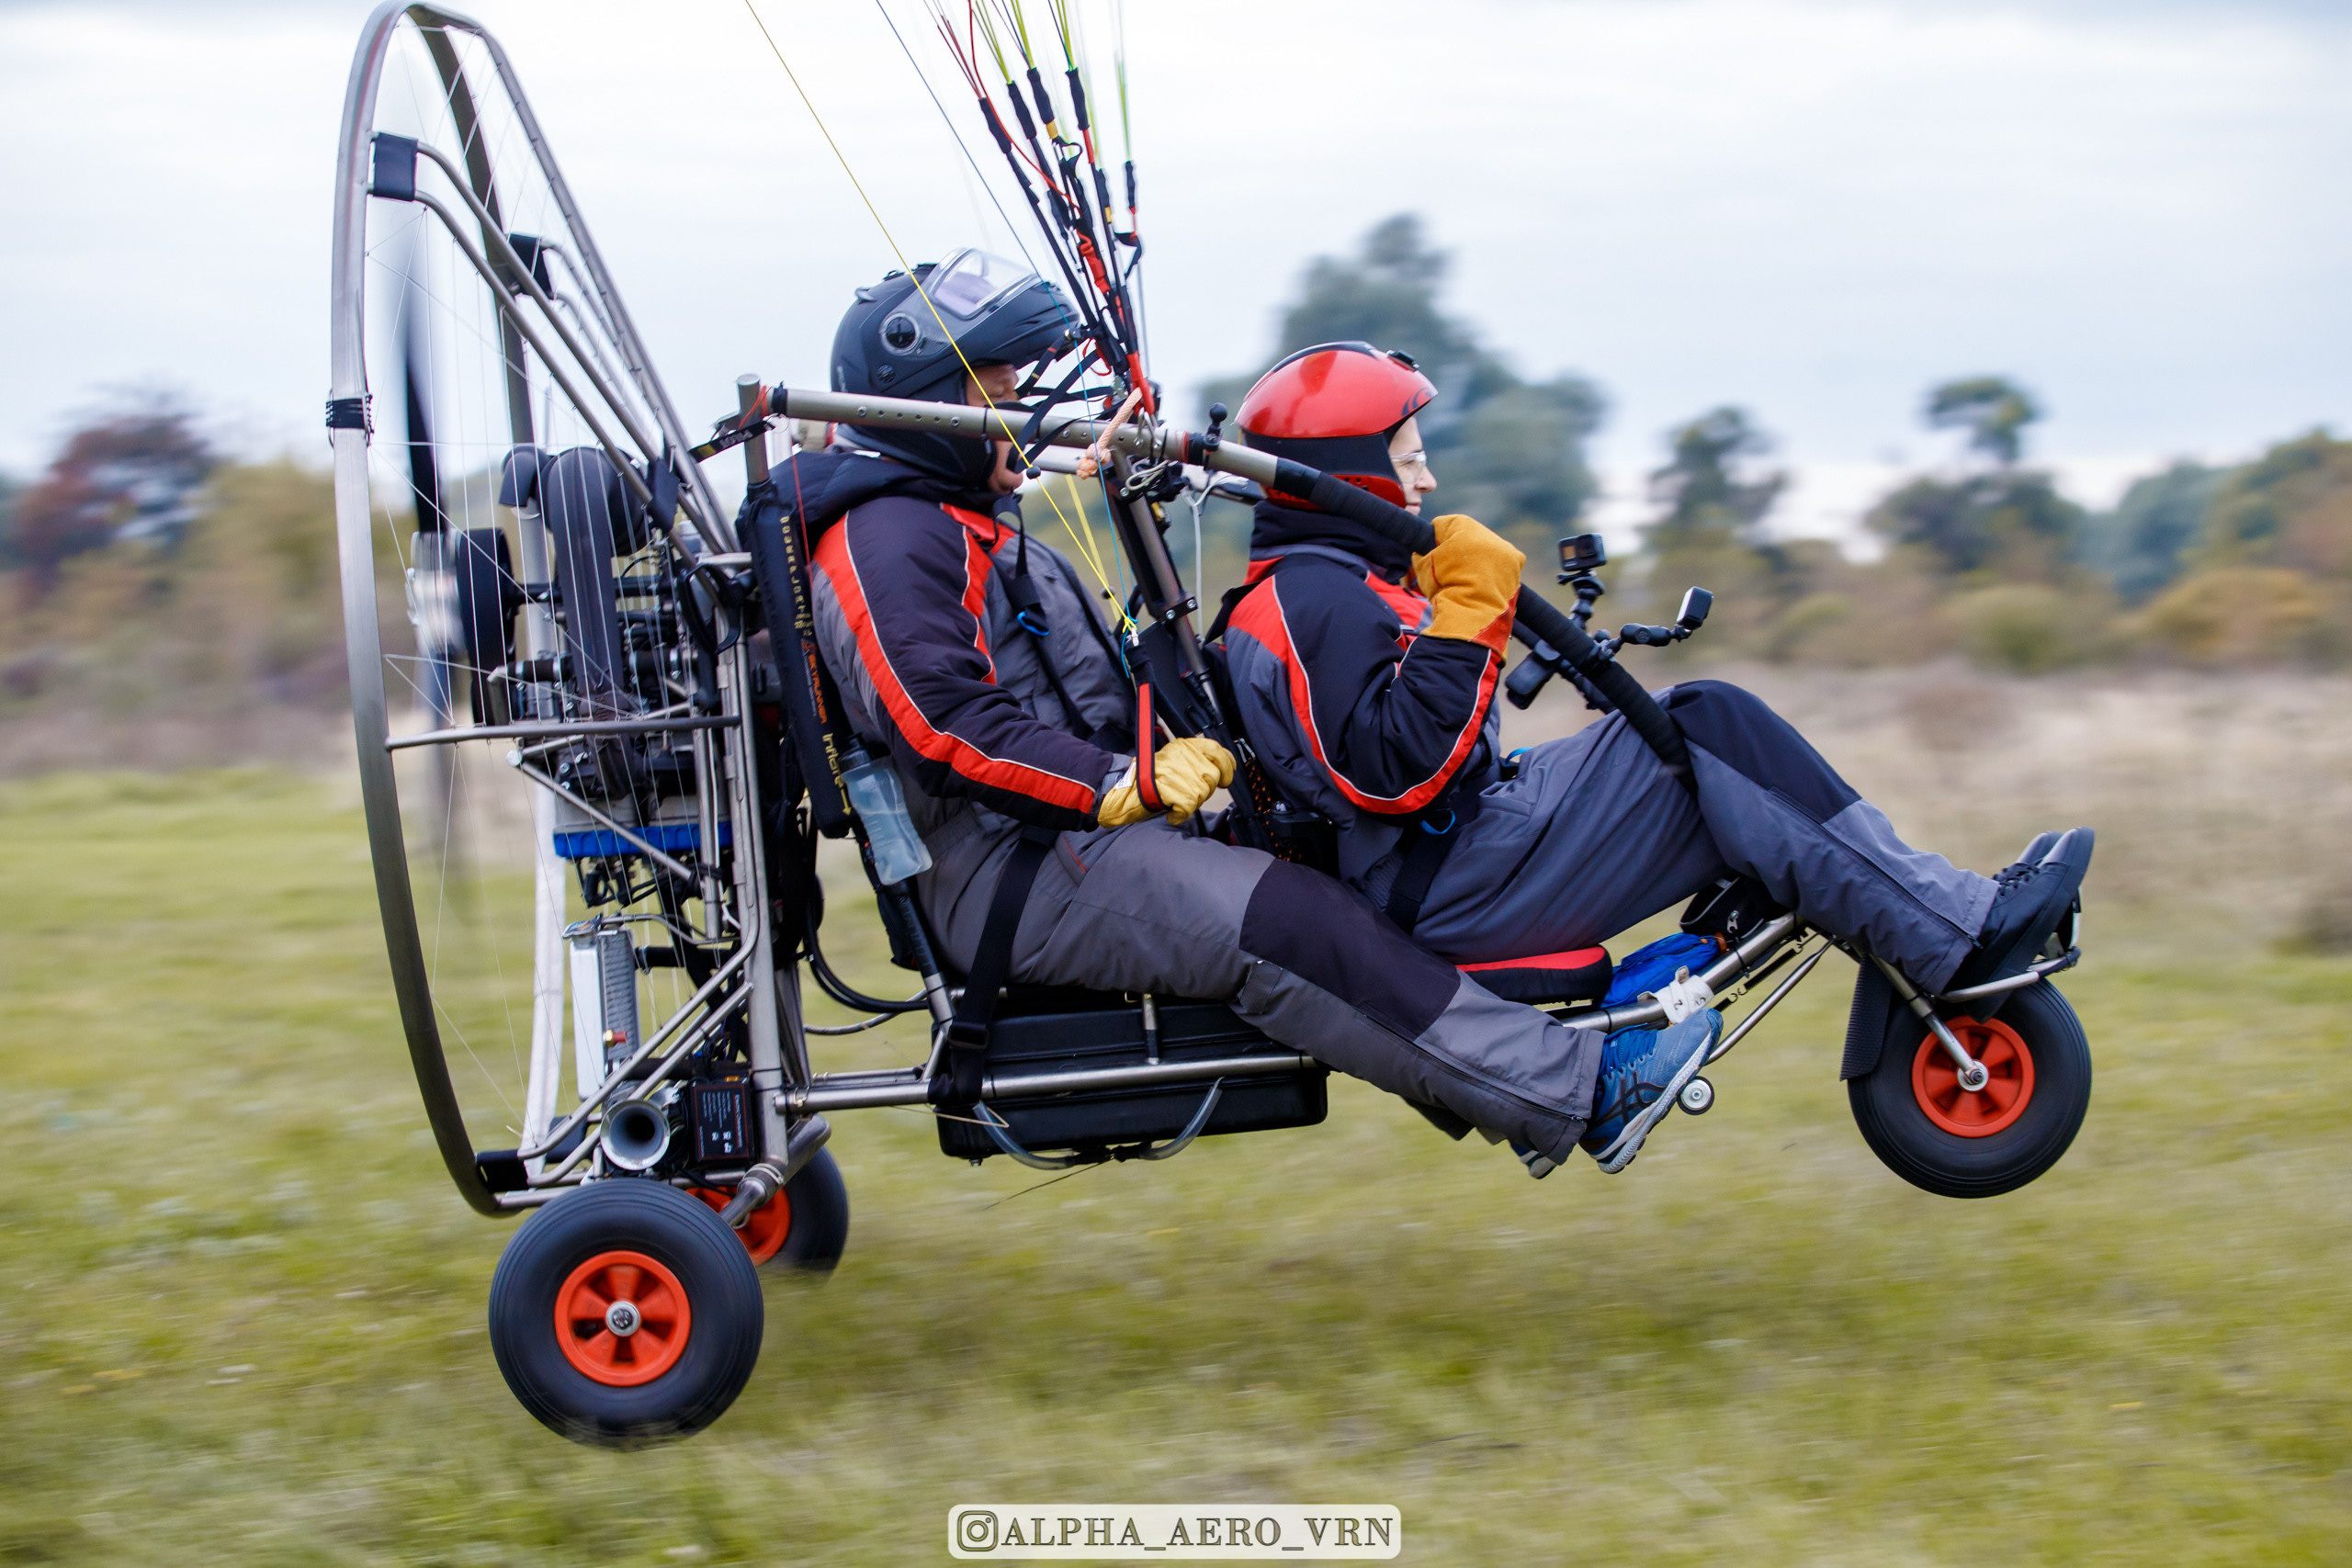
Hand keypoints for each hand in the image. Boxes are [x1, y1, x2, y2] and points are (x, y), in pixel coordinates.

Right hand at [1097, 737, 1236, 827]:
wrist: (1126, 789)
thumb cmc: (1151, 777)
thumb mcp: (1175, 758)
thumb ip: (1198, 758)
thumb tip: (1225, 766)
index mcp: (1185, 745)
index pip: (1218, 751)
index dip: (1227, 766)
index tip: (1226, 778)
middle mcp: (1184, 756)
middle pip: (1212, 777)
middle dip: (1204, 789)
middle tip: (1186, 791)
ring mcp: (1179, 773)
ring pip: (1202, 794)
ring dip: (1191, 802)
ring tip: (1175, 798)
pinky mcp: (1174, 790)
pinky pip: (1189, 808)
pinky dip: (1181, 814)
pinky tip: (1172, 810)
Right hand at [1411, 513, 1523, 645]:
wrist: (1470, 609)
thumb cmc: (1443, 585)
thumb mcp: (1421, 565)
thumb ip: (1422, 552)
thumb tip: (1423, 553)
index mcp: (1461, 525)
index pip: (1443, 526)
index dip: (1434, 543)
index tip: (1433, 558)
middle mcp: (1485, 530)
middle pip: (1467, 537)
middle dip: (1460, 551)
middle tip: (1451, 572)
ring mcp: (1503, 546)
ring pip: (1486, 549)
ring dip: (1478, 560)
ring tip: (1469, 581)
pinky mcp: (1515, 562)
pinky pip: (1503, 562)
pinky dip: (1495, 570)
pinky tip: (1486, 583)